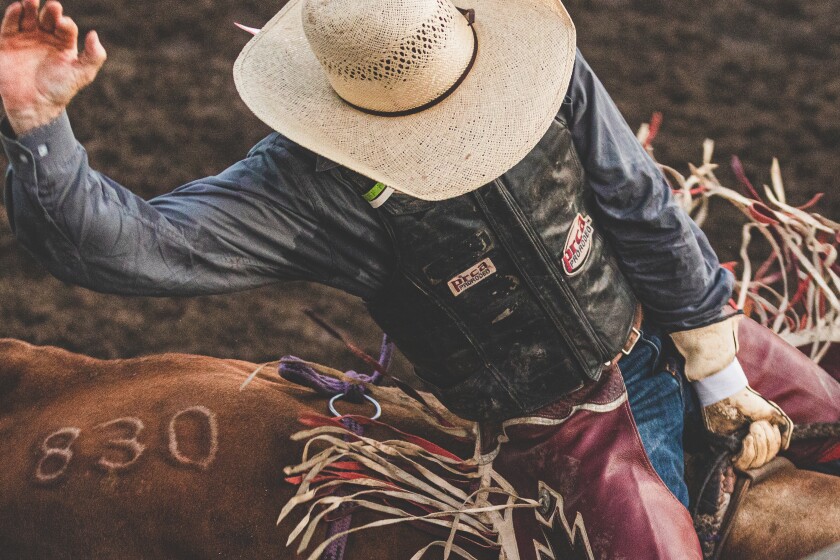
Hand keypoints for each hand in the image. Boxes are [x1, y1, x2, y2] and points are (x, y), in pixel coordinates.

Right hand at [0, 0, 105, 133]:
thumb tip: (93, 34)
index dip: (65, 23)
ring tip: (32, 1)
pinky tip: (18, 8)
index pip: (65, 27)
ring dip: (30, 7)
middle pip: (47, 18)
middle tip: (53, 7)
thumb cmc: (60, 91)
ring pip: (28, 17)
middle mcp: (45, 38)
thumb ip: (94, 56)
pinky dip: (13, 15)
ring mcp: (26, 38)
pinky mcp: (8, 42)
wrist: (34, 105)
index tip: (64, 25)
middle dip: (50, 11)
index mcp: (63, 44)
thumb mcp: (82, 75)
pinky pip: (9, 24)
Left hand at [702, 386, 792, 470]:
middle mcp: (748, 447)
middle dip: (766, 440)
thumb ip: (785, 429)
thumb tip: (784, 447)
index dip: (775, 441)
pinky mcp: (725, 452)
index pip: (773, 453)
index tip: (772, 426)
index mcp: (759, 439)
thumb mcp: (774, 414)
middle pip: (766, 459)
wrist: (729, 395)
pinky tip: (747, 438)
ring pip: (757, 462)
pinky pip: (742, 464)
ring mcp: (736, 451)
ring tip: (752, 428)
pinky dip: (749, 451)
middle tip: (757, 424)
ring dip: (759, 443)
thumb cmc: (749, 402)